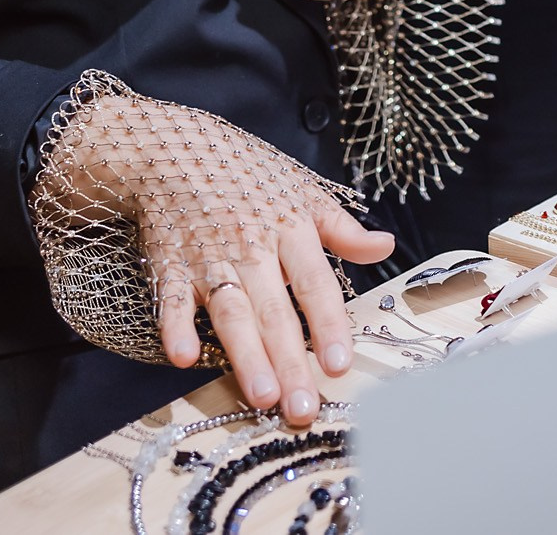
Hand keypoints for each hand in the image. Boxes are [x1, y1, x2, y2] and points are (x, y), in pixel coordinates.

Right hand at [44, 92, 393, 424]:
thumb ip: (342, 229)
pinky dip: (174, 325)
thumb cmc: (246, 175)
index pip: (315, 283)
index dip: (329, 324)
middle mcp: (251, 247)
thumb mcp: (301, 192)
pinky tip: (183, 357)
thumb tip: (386, 246)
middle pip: (274, 310)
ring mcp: (209, 258)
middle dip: (290, 360)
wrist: (175, 149)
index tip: (340, 364)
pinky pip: (170, 298)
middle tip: (303, 406)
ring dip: (245, 354)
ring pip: (231, 312)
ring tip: (262, 395)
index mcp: (289, 229)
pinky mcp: (169, 265)